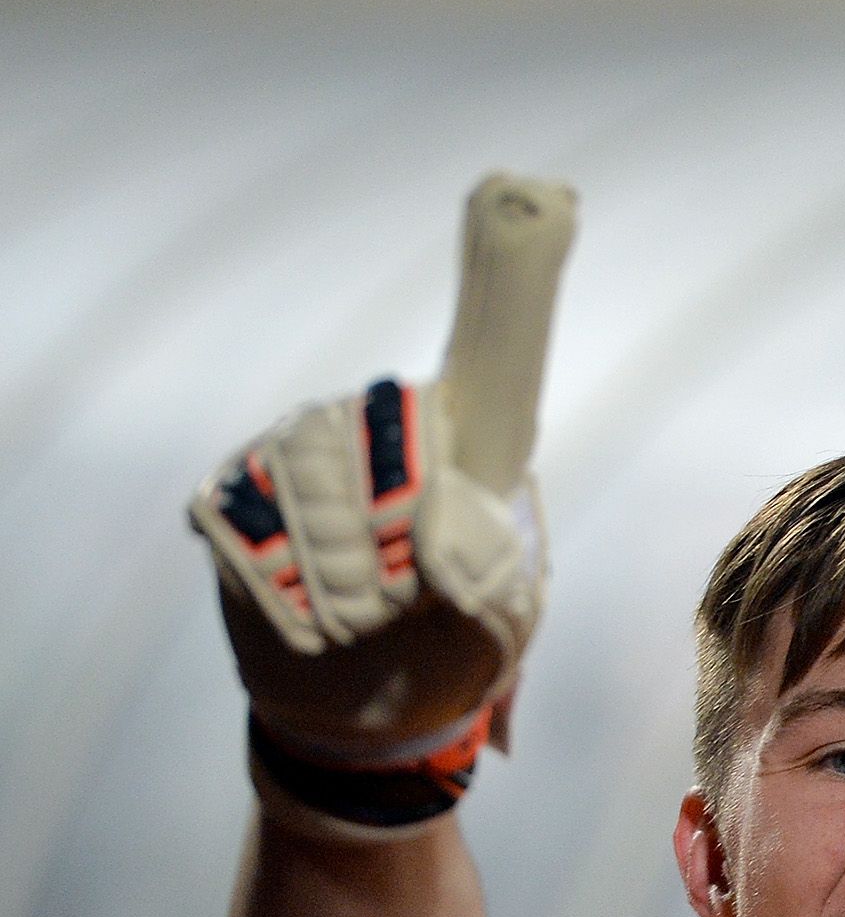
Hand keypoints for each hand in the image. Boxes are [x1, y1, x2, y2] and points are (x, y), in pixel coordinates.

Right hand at [189, 173, 574, 766]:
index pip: (493, 351)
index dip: (512, 277)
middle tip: (401, 598)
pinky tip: (310, 618)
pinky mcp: (233, 496)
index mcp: (462, 449)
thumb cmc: (450, 661)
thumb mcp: (500, 630)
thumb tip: (446, 525)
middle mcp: (377, 429)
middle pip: (378, 426)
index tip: (540, 196)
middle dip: (387, 527)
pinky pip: (246, 516)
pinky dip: (280, 581)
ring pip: (309, 474)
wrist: (366, 720)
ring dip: (340, 565)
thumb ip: (493, 574)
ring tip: (364, 618)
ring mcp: (296, 453)